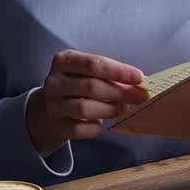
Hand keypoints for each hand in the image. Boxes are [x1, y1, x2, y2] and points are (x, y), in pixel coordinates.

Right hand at [25, 50, 148, 155]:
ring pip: (84, 109)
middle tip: (139, 97)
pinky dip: (95, 128)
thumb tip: (138, 83)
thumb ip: (110, 74)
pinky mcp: (55, 125)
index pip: (94, 64)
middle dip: (120, 92)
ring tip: (121, 109)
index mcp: (65, 61)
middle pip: (91, 86)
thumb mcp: (89, 72)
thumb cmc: (78, 85)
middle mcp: (55, 82)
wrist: (50, 107)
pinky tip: (101, 124)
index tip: (139, 78)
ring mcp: (52, 104)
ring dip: (110, 110)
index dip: (119, 71)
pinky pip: (79, 129)